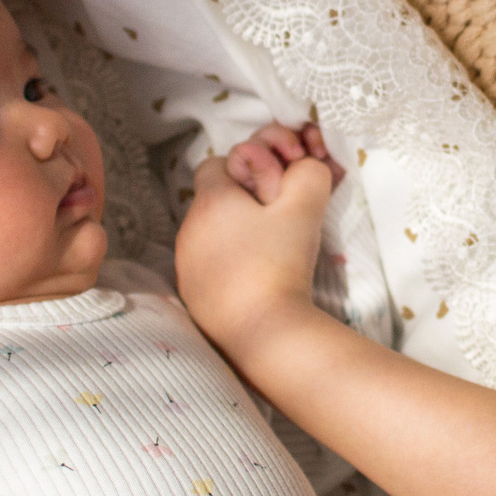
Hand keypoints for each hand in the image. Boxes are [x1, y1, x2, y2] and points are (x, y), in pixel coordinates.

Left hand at [177, 126, 336, 352]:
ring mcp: (186, 263)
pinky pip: (208, 265)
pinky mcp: (191, 294)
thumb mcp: (305, 208)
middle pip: (215, 200)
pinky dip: (229, 264)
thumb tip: (307, 165)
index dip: (246, 168)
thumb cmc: (280, 264)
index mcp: (211, 200)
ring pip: (211, 233)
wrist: (263, 332)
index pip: (216, 163)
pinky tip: (255, 279)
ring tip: (269, 252)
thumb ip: (309, 174)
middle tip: (277, 219)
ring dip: (235, 234)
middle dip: (244, 203)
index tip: (272, 190)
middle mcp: (189, 228)